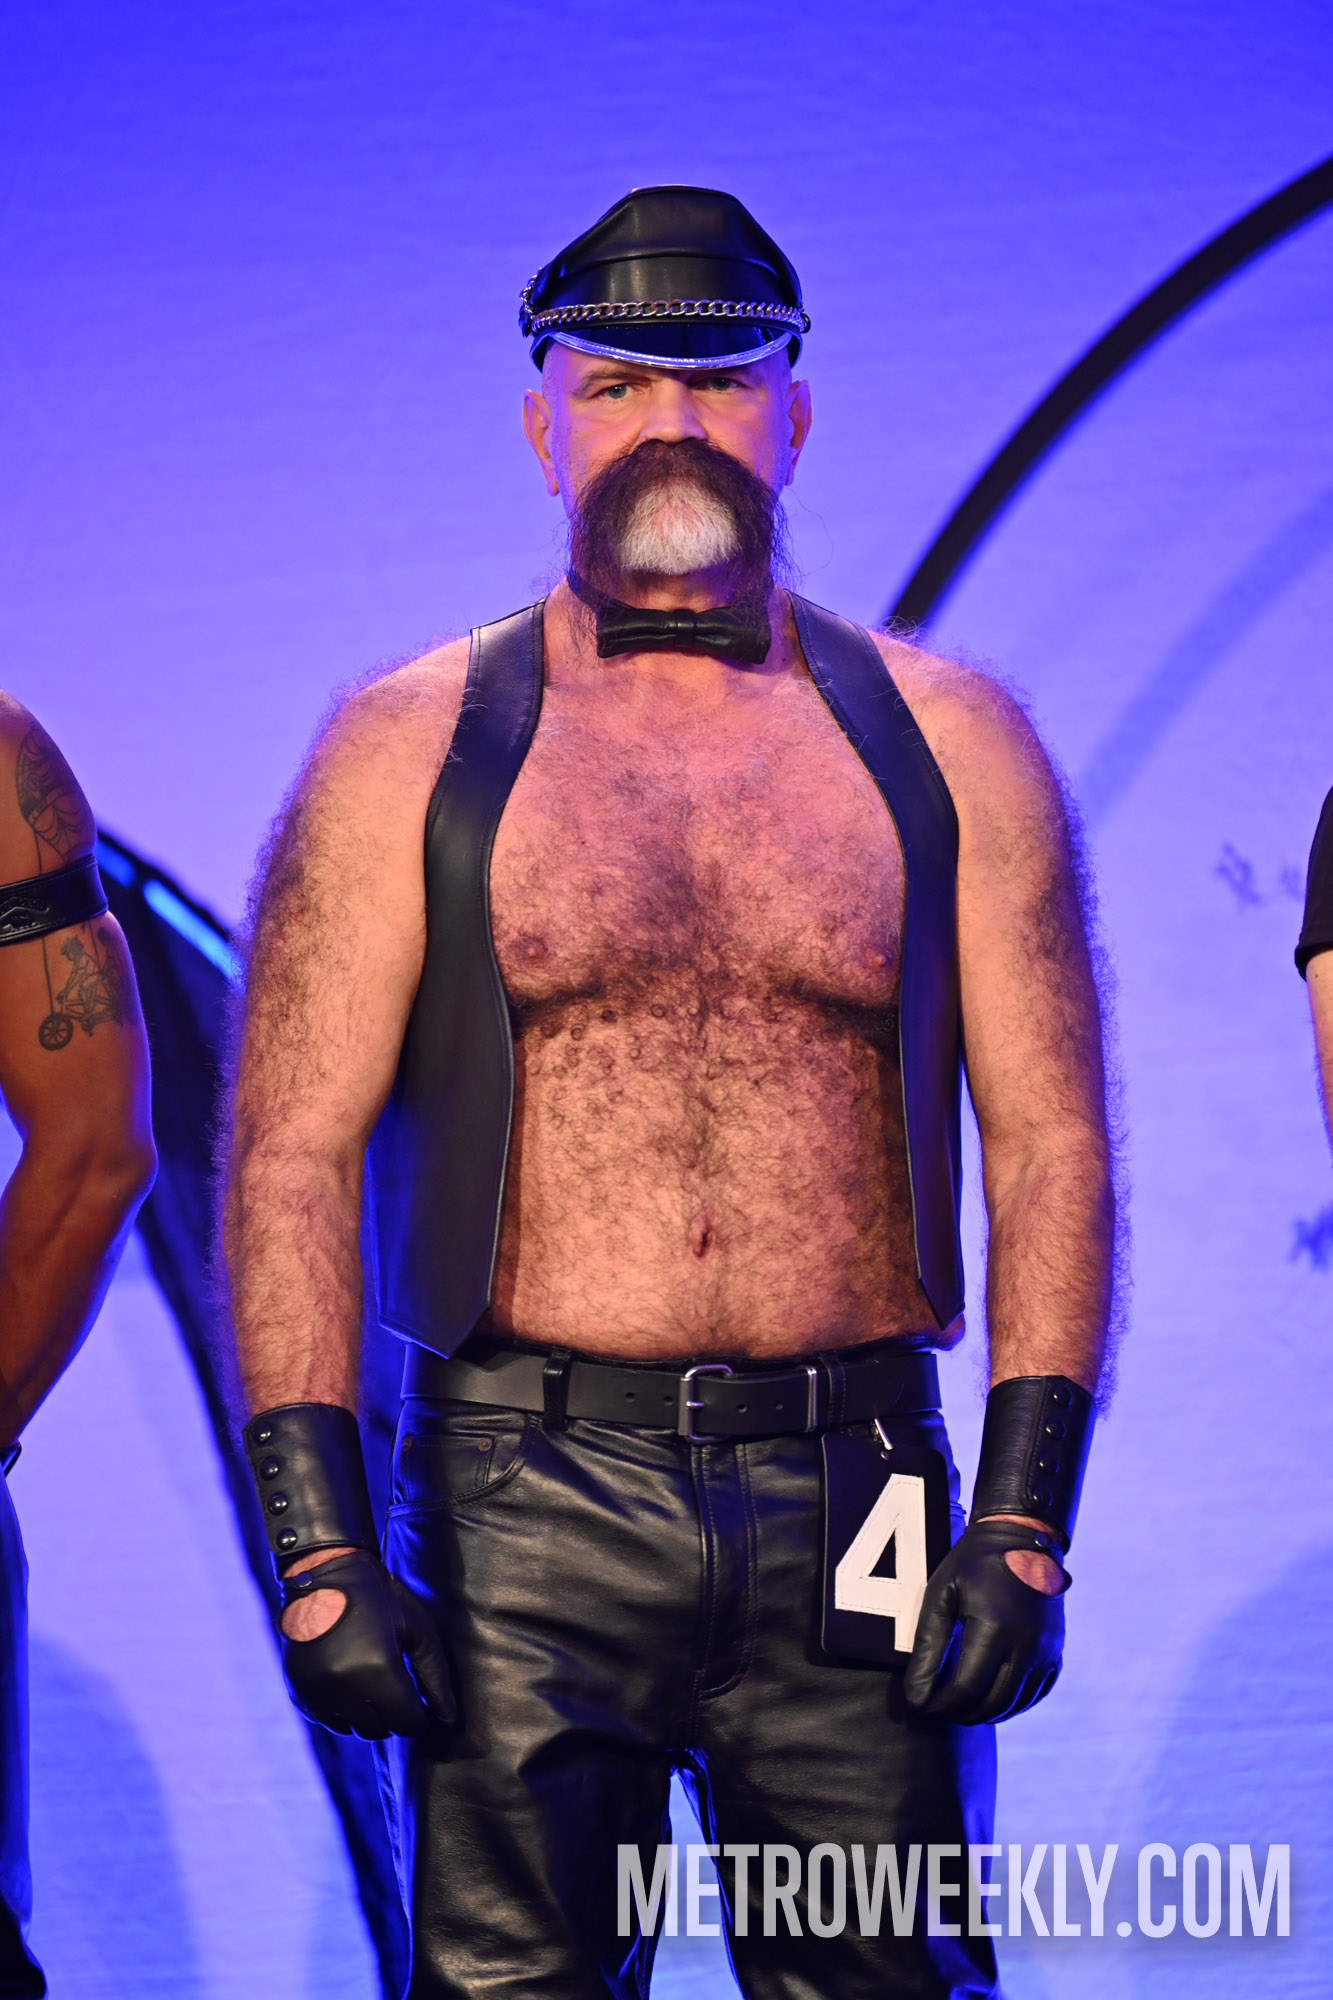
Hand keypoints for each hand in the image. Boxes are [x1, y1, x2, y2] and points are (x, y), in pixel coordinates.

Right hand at [277, 1548, 455, 1737]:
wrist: (326, 1574)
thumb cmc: (379, 1599)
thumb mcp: (417, 1629)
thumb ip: (435, 1676)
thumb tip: (449, 1719)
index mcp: (380, 1668)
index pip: (407, 1722)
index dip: (420, 1718)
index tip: (423, 1708)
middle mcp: (346, 1686)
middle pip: (379, 1730)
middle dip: (394, 1716)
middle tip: (397, 1691)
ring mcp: (318, 1690)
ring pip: (352, 1729)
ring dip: (367, 1716)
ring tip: (372, 1685)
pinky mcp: (298, 1690)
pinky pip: (327, 1720)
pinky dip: (341, 1711)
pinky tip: (348, 1683)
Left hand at [905, 1517, 1070, 1724]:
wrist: (1023, 1537)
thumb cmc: (974, 1564)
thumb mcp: (942, 1594)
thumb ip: (929, 1645)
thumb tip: (916, 1694)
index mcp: (995, 1628)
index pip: (967, 1690)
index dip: (941, 1706)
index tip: (922, 1705)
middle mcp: (1027, 1644)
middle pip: (992, 1704)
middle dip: (961, 1714)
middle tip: (938, 1709)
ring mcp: (1046, 1650)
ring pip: (1015, 1704)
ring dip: (986, 1713)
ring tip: (960, 1706)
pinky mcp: (1056, 1651)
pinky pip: (1036, 1693)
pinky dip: (1013, 1704)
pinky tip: (991, 1699)